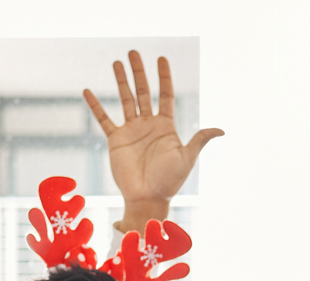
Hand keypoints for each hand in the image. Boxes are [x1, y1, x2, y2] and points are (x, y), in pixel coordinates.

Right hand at [83, 52, 222, 228]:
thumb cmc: (169, 181)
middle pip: (144, 92)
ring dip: (121, 81)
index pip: (165, 95)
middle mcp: (148, 125)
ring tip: (117, 62)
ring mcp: (132, 131)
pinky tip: (87, 91)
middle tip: (133, 52)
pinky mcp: (116, 140)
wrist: (147, 198)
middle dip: (139, 72)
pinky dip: (95, 106)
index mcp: (166, 127)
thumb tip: (221, 130)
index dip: (164, 77)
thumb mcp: (187, 158)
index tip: (161, 58)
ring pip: (126, 100)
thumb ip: (200, 140)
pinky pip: (104, 119)